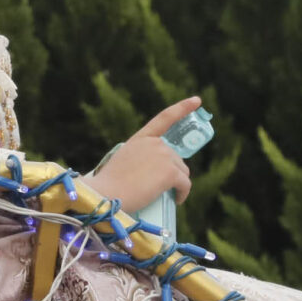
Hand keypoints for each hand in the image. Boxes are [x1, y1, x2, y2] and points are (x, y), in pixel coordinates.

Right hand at [91, 96, 202, 216]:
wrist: (105, 196)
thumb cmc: (109, 186)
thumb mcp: (123, 162)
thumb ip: (140, 158)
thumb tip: (156, 170)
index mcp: (141, 139)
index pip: (165, 117)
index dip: (183, 108)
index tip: (197, 100)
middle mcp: (155, 143)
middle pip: (175, 158)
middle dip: (171, 173)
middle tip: (155, 188)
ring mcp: (164, 156)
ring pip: (182, 172)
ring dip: (176, 184)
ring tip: (159, 195)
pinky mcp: (171, 172)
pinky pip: (186, 184)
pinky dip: (183, 194)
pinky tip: (177, 200)